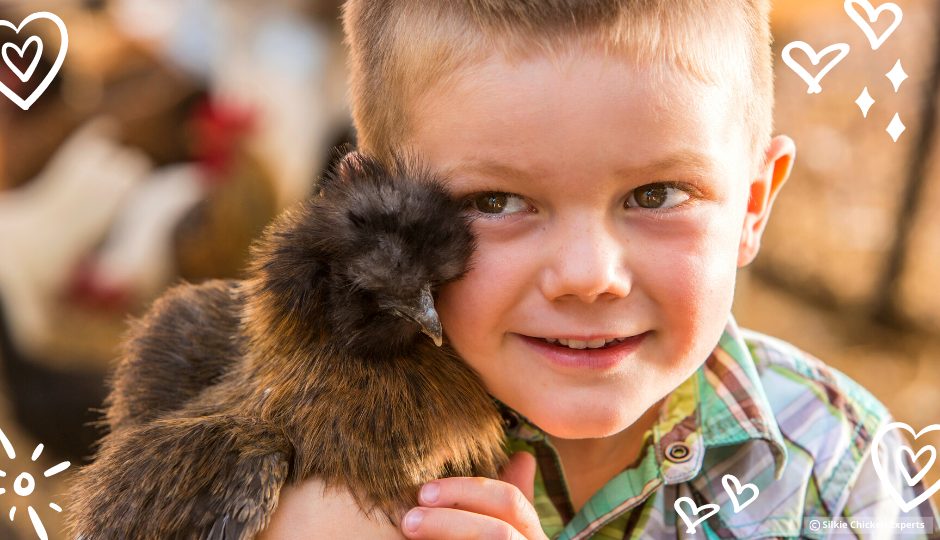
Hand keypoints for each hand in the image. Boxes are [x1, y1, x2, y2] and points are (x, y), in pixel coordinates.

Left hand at [400, 452, 548, 539]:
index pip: (510, 500)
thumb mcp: (503, 529)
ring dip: (446, 532)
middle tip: (408, 518)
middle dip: (450, 520)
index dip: (466, 490)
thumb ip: (503, 501)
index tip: (423, 492)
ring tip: (407, 530)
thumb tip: (522, 456)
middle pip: (499, 532)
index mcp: (532, 535)